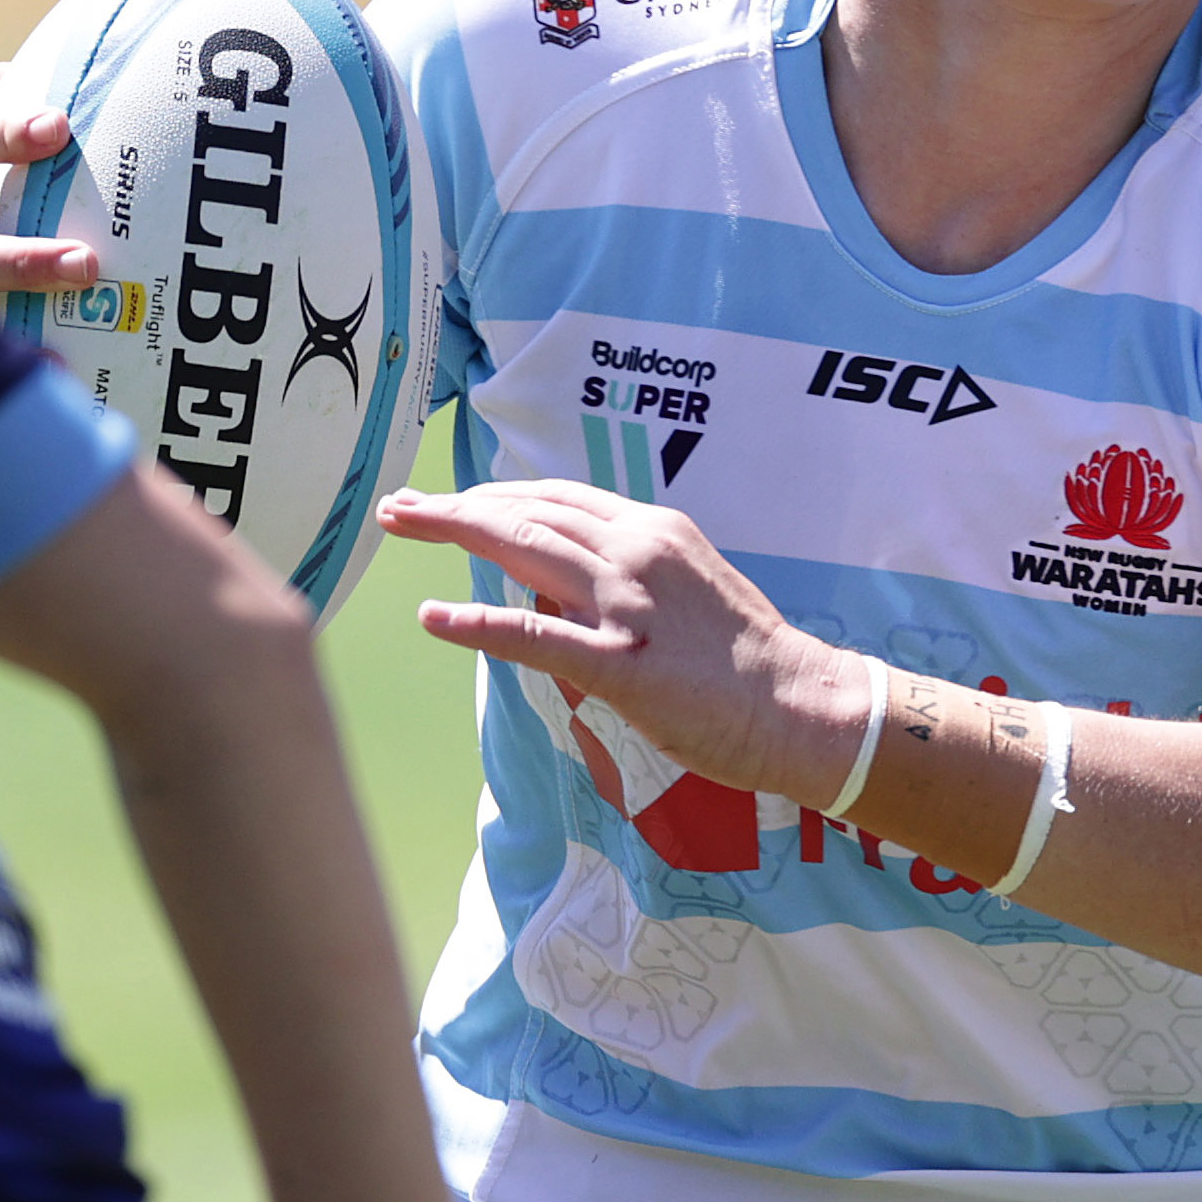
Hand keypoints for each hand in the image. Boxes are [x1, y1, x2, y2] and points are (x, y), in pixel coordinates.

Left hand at [380, 480, 867, 806]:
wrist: (801, 706)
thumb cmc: (745, 656)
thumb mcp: (687, 583)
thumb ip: (626, 570)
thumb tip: (557, 574)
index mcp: (651, 531)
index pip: (555, 498)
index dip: (494, 495)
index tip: (450, 501)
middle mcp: (636, 552)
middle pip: (527, 511)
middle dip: (456, 505)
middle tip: (400, 508)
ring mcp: (628, 607)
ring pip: (524, 548)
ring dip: (453, 531)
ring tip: (401, 527)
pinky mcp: (622, 666)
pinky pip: (535, 636)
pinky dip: (477, 624)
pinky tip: (435, 618)